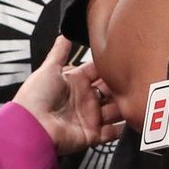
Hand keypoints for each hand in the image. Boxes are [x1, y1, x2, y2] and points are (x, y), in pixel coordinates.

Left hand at [11, 37, 124, 153]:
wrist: (31, 126)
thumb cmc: (36, 96)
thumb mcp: (49, 69)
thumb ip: (59, 52)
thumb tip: (64, 34)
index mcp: (76, 82)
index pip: (98, 72)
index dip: (110, 67)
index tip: (124, 59)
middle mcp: (85, 100)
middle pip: (110, 91)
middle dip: (121, 86)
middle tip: (135, 79)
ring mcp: (90, 118)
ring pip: (115, 110)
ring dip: (125, 105)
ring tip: (138, 97)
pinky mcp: (92, 135)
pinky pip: (112, 133)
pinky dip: (123, 129)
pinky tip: (134, 119)